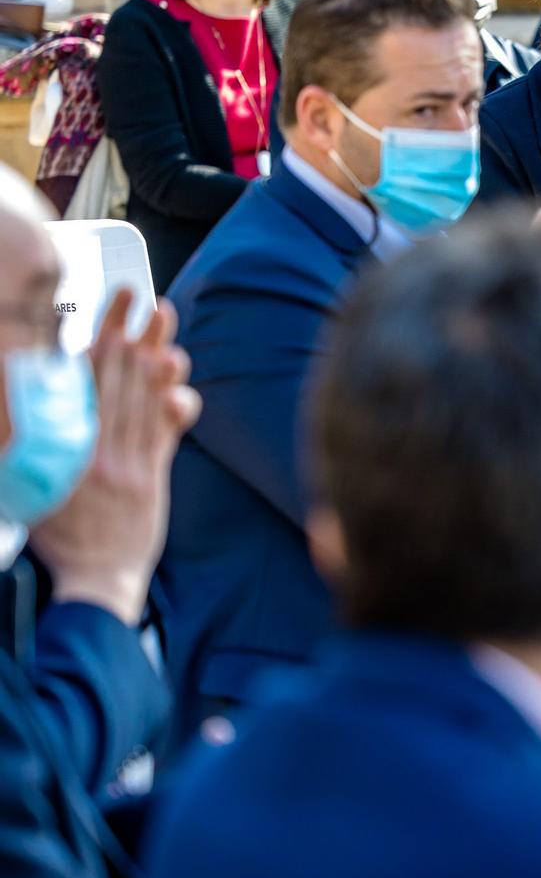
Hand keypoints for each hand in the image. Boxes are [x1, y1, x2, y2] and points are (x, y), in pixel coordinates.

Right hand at [30, 292, 201, 626]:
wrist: (95, 580)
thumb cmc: (58, 536)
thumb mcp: (35, 488)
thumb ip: (38, 449)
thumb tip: (26, 408)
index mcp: (59, 450)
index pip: (76, 385)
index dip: (91, 345)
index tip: (99, 314)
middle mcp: (93, 451)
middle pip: (113, 381)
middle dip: (127, 334)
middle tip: (138, 297)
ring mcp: (127, 463)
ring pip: (142, 399)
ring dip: (154, 355)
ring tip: (163, 320)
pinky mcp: (152, 477)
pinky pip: (164, 431)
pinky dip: (172, 401)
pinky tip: (177, 376)